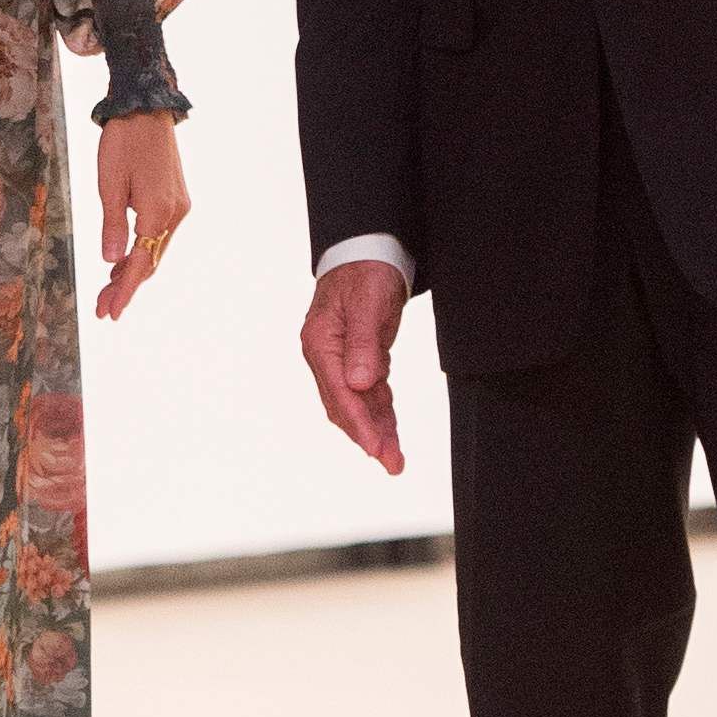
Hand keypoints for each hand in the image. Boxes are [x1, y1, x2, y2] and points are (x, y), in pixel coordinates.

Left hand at [93, 116, 188, 323]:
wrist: (147, 109)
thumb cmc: (123, 141)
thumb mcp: (109, 183)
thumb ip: (112, 225)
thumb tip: (111, 261)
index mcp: (157, 211)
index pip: (140, 263)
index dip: (123, 291)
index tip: (109, 313)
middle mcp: (174, 213)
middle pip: (150, 262)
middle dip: (126, 286)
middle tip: (102, 308)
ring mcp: (178, 207)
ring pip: (156, 250)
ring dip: (133, 271)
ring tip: (108, 290)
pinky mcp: (176, 199)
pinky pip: (159, 235)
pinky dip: (142, 251)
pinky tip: (124, 261)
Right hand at [300, 257, 406, 473]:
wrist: (367, 252)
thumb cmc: (366, 272)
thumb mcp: (368, 303)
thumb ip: (363, 343)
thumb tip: (359, 384)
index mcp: (320, 342)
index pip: (339, 391)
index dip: (358, 422)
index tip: (375, 448)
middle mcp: (325, 356)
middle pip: (345, 406)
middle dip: (368, 436)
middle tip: (391, 464)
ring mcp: (340, 360)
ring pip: (358, 405)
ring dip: (377, 431)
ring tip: (395, 461)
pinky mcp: (359, 360)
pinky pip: (370, 394)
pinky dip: (381, 415)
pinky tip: (393, 435)